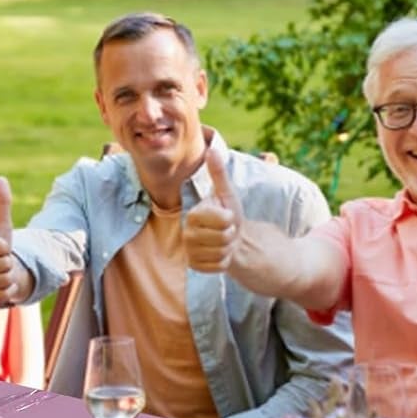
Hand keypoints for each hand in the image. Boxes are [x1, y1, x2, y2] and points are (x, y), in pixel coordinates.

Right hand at [0, 178, 29, 304]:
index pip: (1, 248)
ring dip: (8, 276)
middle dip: (7, 263)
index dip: (5, 247)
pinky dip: (8, 289)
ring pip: (6, 279)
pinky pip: (5, 293)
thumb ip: (3, 203)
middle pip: (5, 265)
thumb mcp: (2, 226)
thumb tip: (1, 178)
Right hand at [183, 151, 242, 273]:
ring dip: (228, 248)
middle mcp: (185, 233)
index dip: (230, 218)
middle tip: (226, 230)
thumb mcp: (227, 192)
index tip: (227, 216)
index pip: (222, 219)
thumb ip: (218, 173)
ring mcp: (189, 252)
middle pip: (223, 237)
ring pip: (221, 253)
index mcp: (192, 214)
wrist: (230, 238)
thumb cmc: (228, 213)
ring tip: (224, 242)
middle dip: (231, 234)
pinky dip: (225, 261)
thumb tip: (211, 150)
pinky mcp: (195, 267)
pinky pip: (219, 266)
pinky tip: (221, 254)